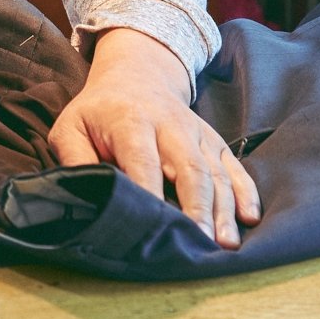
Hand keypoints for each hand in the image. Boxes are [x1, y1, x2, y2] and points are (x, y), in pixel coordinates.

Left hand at [50, 27, 260, 248]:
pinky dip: (245, 192)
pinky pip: (234, 167)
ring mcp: (197, 133)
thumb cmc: (98, 112)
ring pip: (216, 172)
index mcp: (131, 121)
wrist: (136, 74)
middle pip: (189, 167)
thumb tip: (83, 195)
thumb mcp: (71, 127)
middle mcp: (171, 125)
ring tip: (225, 243)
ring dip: (223, 208)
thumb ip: (75, 159)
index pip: (143, 161)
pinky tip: (249, 218)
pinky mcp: (214, 141)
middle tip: (200, 244)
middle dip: (196, 208)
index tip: (154, 227)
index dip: (150, 194)